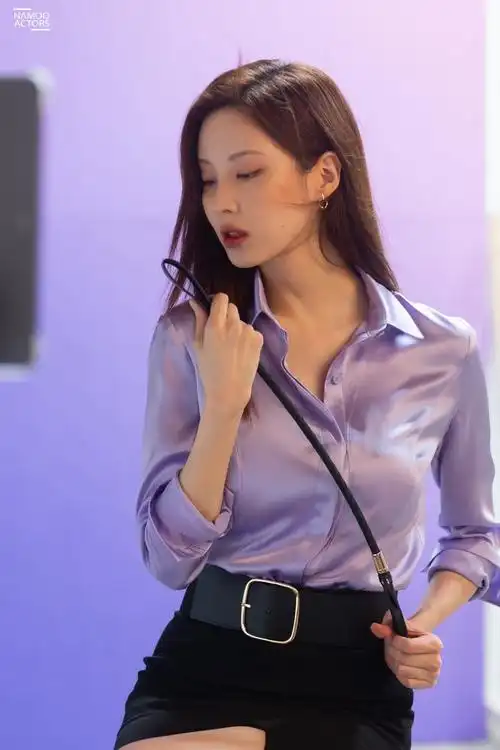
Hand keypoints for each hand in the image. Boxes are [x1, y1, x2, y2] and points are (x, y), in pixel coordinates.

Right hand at [189, 294, 262, 416]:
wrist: (229, 390)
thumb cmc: (208, 370)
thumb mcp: (198, 345)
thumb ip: (199, 321)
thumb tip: (196, 302)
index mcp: (215, 325)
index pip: (221, 298)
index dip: (217, 302)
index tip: (215, 310)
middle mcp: (233, 324)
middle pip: (232, 307)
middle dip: (226, 315)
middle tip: (222, 332)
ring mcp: (248, 331)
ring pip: (242, 320)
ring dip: (237, 327)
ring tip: (232, 346)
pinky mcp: (259, 339)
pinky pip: (251, 331)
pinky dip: (247, 337)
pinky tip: (242, 351)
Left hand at [371, 613, 442, 689]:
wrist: (419, 644)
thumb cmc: (410, 634)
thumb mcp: (400, 626)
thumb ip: (387, 626)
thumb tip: (375, 627)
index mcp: (434, 643)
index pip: (407, 645)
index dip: (394, 641)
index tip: (392, 638)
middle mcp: (437, 660)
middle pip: (404, 659)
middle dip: (392, 652)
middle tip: (391, 648)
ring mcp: (434, 674)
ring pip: (403, 670)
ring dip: (394, 662)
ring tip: (395, 656)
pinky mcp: (428, 684)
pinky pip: (406, 681)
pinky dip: (400, 674)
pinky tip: (402, 666)